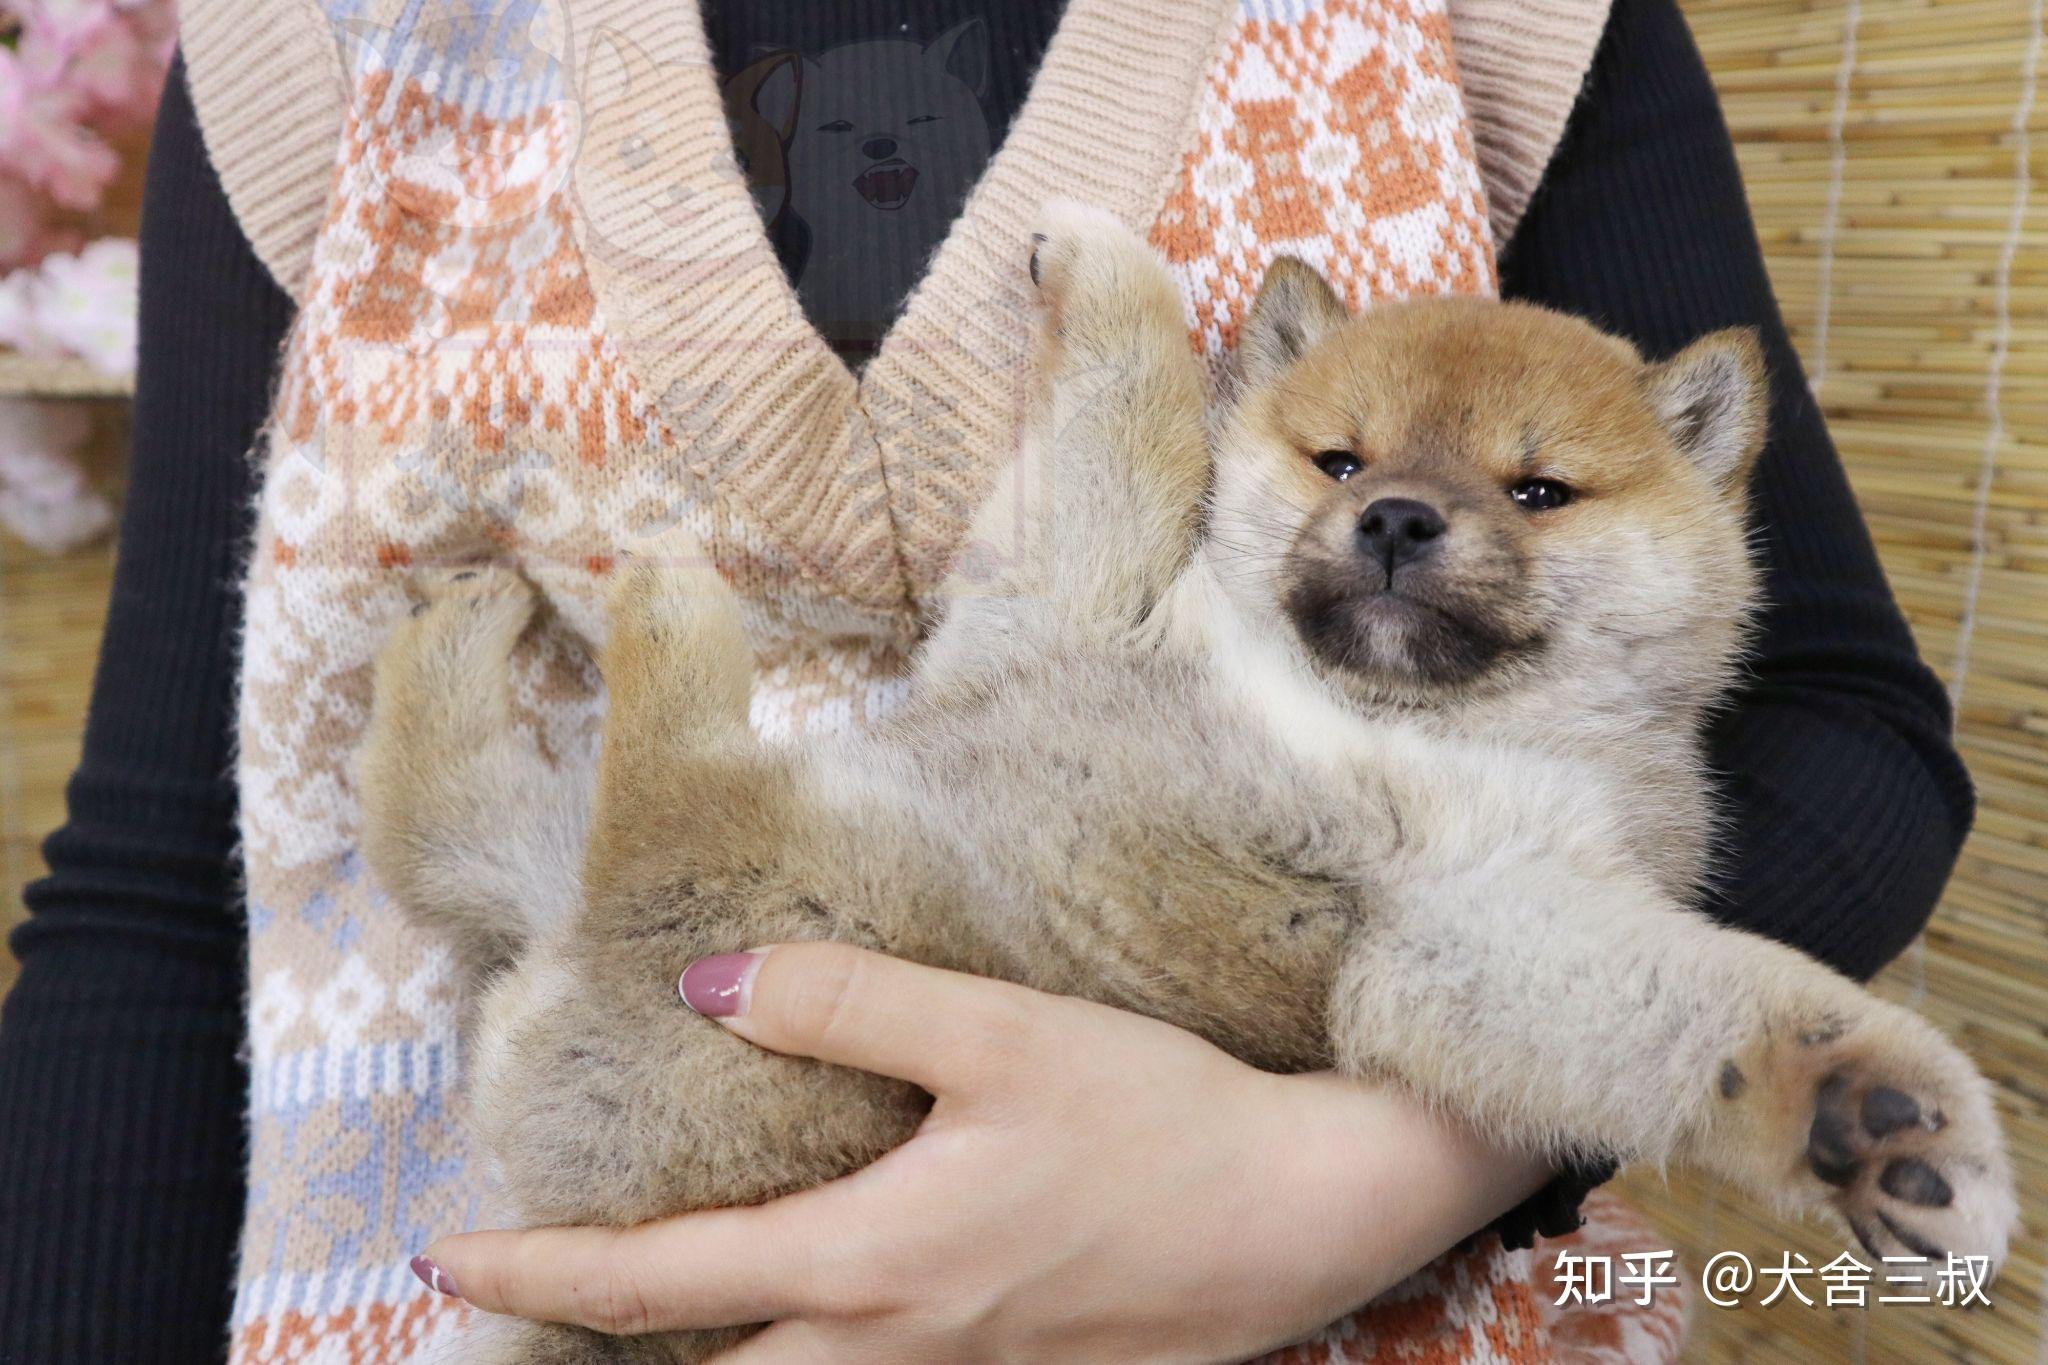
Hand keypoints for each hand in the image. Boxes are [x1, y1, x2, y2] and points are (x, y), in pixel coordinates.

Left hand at [417, 943, 1550, 1362]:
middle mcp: (892, 1350)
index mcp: (870, 1261)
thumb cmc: (1160, 1120)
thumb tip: (711, 985)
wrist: (1303, 1217)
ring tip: (642, 1326)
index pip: (658, 1284)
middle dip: (596, 1364)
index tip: (449, 1259)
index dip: (541, 1273)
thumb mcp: (1001, 1035)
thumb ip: (850, 1004)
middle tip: (522, 1313)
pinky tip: (802, 1321)